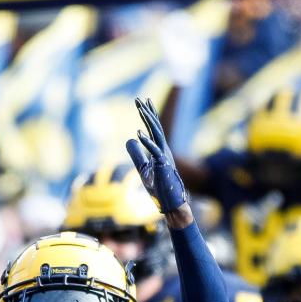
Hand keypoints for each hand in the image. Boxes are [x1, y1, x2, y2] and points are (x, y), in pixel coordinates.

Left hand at [125, 97, 187, 213]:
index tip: (142, 102)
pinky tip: (138, 133)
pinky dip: (146, 142)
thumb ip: (137, 153)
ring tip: (140, 109)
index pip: (153, 128)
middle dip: (146, 112)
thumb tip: (129, 139)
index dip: (148, 114)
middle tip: (138, 99)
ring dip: (148, 121)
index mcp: (159, 149)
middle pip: (155, 126)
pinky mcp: (163, 165)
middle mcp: (163, 149)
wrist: (171, 202)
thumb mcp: (143, 167)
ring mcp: (164, 156)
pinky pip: (154, 151)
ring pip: (156, 134)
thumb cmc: (159, 186)